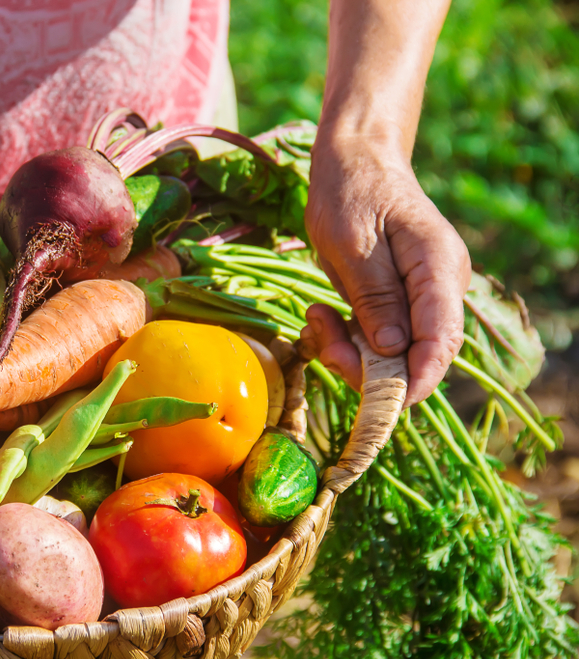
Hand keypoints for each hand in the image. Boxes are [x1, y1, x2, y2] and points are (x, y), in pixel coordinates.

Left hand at [299, 136, 470, 405]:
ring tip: (316, 319)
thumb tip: (392, 351)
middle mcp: (438, 288)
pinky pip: (375, 339)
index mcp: (439, 268)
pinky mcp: (397, 302)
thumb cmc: (352, 191)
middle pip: (416, 356)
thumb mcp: (353, 244)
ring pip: (392, 353)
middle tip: (321, 338)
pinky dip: (345, 339)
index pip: (440, 342)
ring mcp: (419, 296)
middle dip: (366, 366)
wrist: (354, 160)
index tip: (378, 400)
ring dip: (348, 351)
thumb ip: (374, 297)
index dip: (413, 380)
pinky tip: (320, 317)